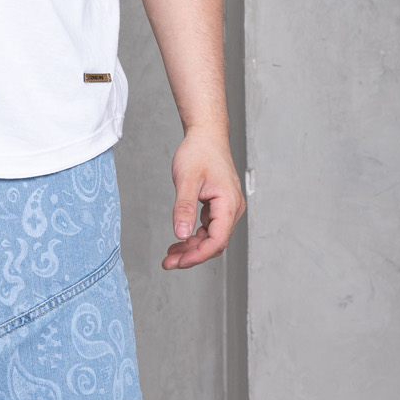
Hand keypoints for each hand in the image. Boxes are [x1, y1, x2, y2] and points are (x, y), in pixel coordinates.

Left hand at [163, 127, 244, 269]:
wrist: (206, 135)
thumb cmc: (199, 152)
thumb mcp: (187, 180)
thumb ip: (184, 208)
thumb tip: (181, 235)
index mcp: (228, 204)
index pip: (217, 240)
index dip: (198, 255)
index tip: (179, 263)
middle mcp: (232, 209)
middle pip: (215, 243)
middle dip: (192, 256)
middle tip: (167, 264)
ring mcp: (227, 208)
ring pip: (211, 238)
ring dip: (191, 248)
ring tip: (169, 256)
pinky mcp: (219, 206)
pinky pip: (209, 228)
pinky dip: (194, 236)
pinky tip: (178, 241)